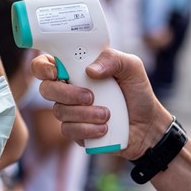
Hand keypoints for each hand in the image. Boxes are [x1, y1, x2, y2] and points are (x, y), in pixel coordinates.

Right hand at [31, 48, 172, 159]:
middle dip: (66, 93)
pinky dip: (87, 129)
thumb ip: (113, 59)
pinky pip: (69, 130)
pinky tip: (104, 128)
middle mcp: (69, 89)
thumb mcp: (132, 67)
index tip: (55, 72)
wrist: (148, 125)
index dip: (42, 67)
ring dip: (84, 113)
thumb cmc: (137, 92)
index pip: (45, 64)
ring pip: (59, 111)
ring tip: (107, 114)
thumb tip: (90, 70)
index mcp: (76, 69)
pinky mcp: (76, 131)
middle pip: (46, 89)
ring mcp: (70, 111)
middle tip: (90, 96)